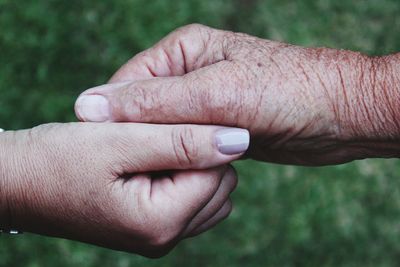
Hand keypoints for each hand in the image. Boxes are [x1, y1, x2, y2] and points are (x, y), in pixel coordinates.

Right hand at [0, 123, 247, 256]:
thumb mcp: (120, 140)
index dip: (200, 137)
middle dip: (196, 154)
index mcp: (160, 222)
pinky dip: (183, 177)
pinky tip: (152, 162)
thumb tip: (238, 140)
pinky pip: (194, 200)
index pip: (217, 171)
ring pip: (212, 193)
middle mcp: (166, 238)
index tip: (166, 120)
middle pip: (220, 185)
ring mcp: (161, 236)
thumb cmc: (60, 159)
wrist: (18, 183)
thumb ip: (182, 140)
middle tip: (151, 137)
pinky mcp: (154, 228)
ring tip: (149, 150)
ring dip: (191, 165)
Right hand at [75, 24, 399, 165]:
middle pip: (143, 110)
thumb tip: (89, 106)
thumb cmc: (286, 91)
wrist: (339, 113)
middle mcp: (189, 74)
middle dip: (137, 138)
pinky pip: (185, 142)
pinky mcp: (217, 126)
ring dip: (158, 150)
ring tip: (154, 174)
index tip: (103, 151)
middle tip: (131, 170)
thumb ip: (153, 103)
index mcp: (182, 52)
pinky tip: (176, 172)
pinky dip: (179, 157)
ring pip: (163, 130)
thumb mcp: (215, 93)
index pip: (126, 86)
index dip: (111, 119)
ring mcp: (204, 102)